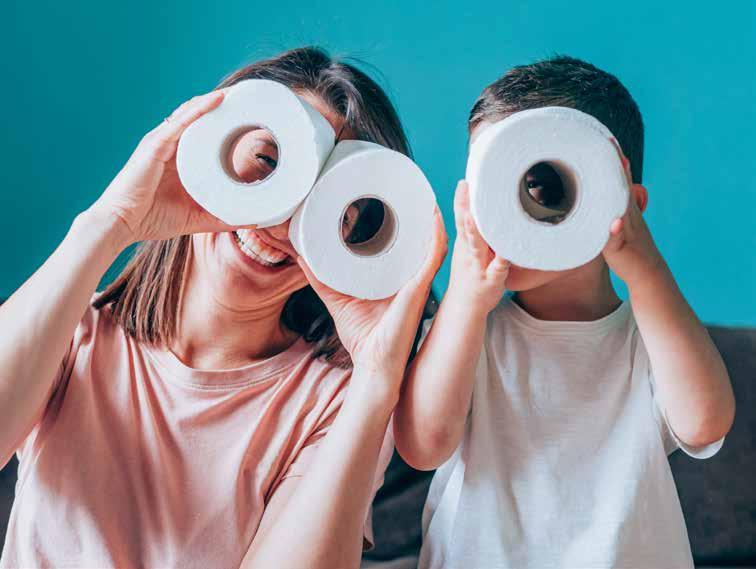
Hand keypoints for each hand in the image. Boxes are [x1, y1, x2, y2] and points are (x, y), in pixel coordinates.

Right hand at [90, 90, 250, 243]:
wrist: (122, 224)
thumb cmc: (152, 219)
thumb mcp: (196, 216)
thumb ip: (222, 216)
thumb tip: (253, 221)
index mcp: (178, 157)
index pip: (202, 130)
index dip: (222, 120)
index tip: (248, 114)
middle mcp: (170, 144)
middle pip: (198, 116)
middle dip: (222, 104)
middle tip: (248, 95)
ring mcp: (161, 141)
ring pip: (191, 112)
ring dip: (215, 100)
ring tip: (239, 91)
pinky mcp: (155, 144)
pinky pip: (181, 121)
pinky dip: (200, 109)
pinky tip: (219, 99)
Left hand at [298, 208, 447, 380]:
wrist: (376, 363)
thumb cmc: (364, 336)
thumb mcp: (337, 299)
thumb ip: (321, 278)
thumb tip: (302, 256)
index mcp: (393, 277)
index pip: (398, 244)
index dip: (396, 221)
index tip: (385, 198)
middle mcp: (408, 275)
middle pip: (415, 238)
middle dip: (414, 213)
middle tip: (404, 186)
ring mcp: (417, 280)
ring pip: (429, 242)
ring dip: (429, 218)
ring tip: (422, 192)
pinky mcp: (420, 287)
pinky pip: (434, 256)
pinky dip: (436, 235)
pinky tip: (433, 215)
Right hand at [446, 181, 508, 313]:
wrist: (465, 306)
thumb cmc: (469, 274)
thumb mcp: (466, 250)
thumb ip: (470, 230)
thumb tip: (472, 208)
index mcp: (464, 242)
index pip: (460, 217)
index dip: (461, 199)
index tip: (464, 181)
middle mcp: (469, 251)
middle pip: (465, 225)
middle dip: (464, 206)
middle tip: (465, 187)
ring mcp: (479, 265)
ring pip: (477, 245)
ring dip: (475, 230)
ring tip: (474, 215)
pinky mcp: (491, 280)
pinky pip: (497, 269)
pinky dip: (502, 261)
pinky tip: (507, 253)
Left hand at [602, 144, 665, 286]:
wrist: (649, 275)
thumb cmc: (630, 249)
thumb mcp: (619, 225)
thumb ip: (610, 210)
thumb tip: (597, 196)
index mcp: (626, 209)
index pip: (620, 182)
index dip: (616, 162)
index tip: (608, 140)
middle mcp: (628, 215)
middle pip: (622, 187)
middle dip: (617, 167)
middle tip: (609, 144)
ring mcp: (626, 230)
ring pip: (621, 207)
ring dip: (618, 191)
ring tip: (613, 174)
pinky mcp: (620, 249)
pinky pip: (617, 239)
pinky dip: (615, 230)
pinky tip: (613, 223)